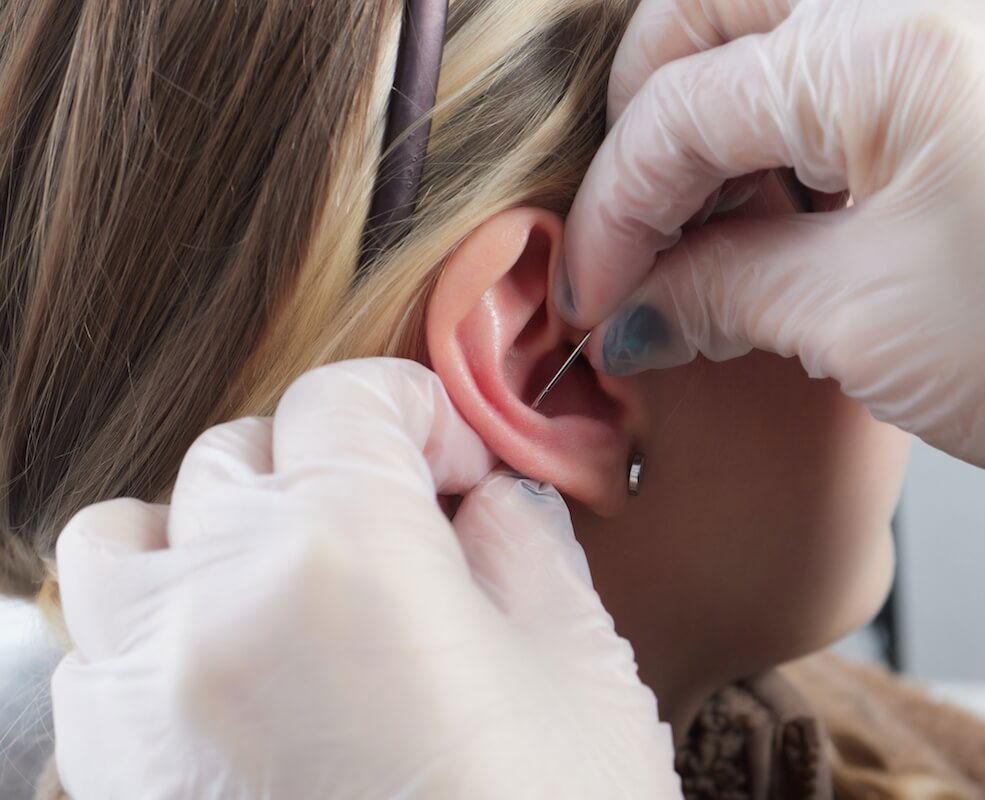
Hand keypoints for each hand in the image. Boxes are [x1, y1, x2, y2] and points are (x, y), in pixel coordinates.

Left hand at [51, 359, 678, 798]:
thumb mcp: (580, 675)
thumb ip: (528, 548)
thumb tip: (491, 500)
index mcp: (346, 552)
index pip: (347, 400)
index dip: (418, 411)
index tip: (456, 463)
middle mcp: (216, 602)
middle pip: (243, 454)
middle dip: (332, 467)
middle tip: (405, 527)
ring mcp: (140, 698)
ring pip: (133, 534)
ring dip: (213, 530)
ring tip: (293, 584)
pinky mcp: (108, 780)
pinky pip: (103, 650)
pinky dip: (166, 626)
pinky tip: (246, 676)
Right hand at [557, 0, 984, 610]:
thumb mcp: (849, 318)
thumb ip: (714, 287)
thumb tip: (632, 300)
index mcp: (898, 38)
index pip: (687, 110)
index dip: (617, 209)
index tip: (590, 288)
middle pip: (713, 14)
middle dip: (650, 123)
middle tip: (630, 227)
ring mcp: (968, 17)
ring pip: (772, 26)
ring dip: (715, 123)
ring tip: (697, 231)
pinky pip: (841, 63)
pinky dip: (783, 130)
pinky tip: (765, 208)